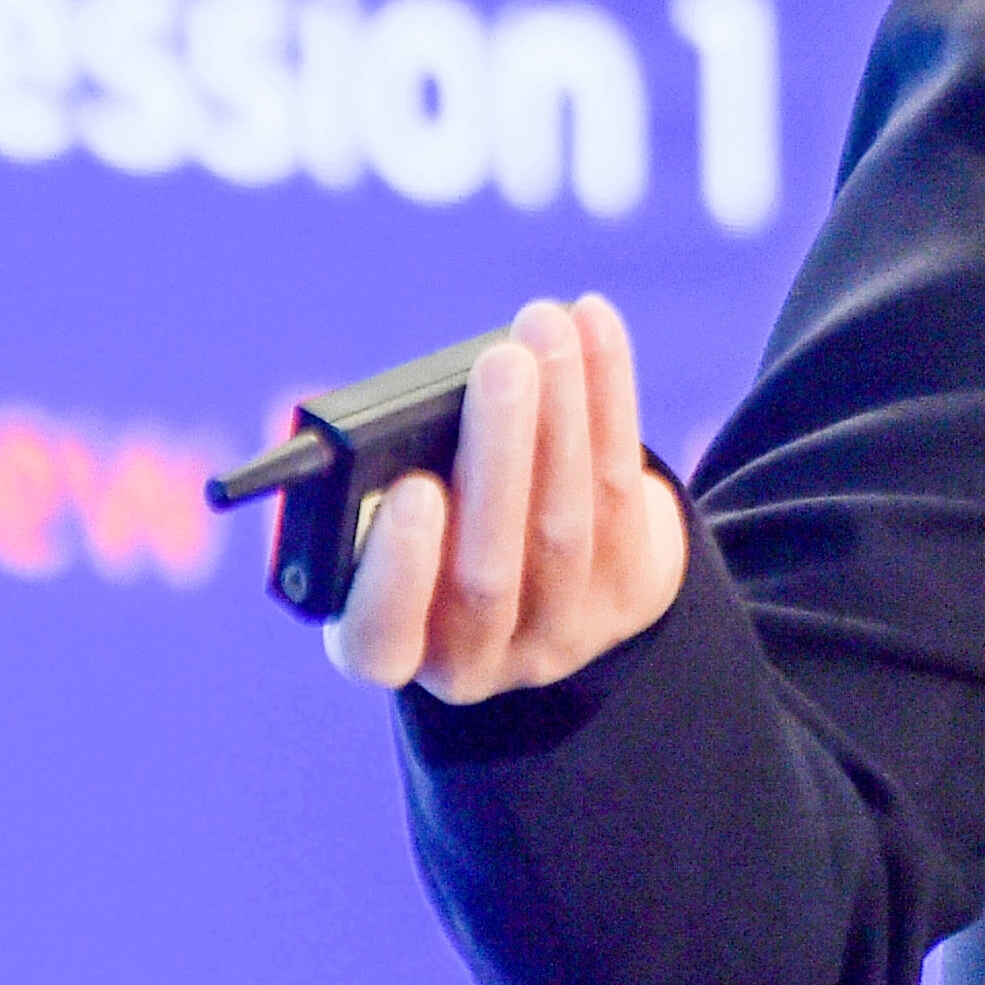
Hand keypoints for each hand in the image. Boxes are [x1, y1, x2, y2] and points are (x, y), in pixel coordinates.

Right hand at [327, 293, 689, 698]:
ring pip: (566, 522)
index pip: (380, 637)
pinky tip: (593, 326)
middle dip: (499, 455)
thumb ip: (362, 483)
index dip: (396, 569)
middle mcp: (476, 658)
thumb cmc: (429, 533)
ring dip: (562, 412)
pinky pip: (620, 486)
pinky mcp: (630, 590)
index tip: (414, 489)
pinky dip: (607, 397)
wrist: (545, 580)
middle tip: (502, 365)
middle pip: (489, 568)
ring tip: (546, 329)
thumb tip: (355, 406)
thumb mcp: (378, 528)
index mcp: (390, 646)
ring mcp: (560, 633)